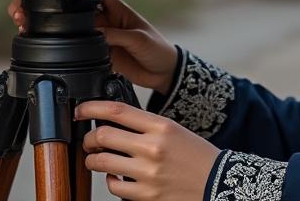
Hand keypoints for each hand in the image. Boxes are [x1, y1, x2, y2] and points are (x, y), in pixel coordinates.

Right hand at [8, 0, 179, 92]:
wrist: (163, 73)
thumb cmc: (157, 49)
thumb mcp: (139, 38)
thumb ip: (117, 35)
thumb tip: (95, 33)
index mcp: (115, 8)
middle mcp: (103, 19)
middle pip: (72, 9)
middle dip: (51, 9)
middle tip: (28, 12)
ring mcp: (98, 36)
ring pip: (70, 29)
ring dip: (52, 28)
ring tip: (29, 26)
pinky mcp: (97, 54)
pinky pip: (76, 49)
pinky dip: (62, 48)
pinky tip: (46, 48)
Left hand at [76, 100, 218, 200]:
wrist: (218, 183)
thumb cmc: (196, 156)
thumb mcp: (174, 131)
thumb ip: (145, 126)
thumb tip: (112, 124)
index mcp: (161, 126)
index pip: (117, 111)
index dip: (92, 108)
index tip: (81, 110)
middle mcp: (153, 148)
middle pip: (103, 135)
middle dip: (89, 138)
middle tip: (89, 141)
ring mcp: (148, 173)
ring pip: (102, 162)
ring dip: (93, 160)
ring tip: (97, 159)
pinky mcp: (145, 195)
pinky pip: (113, 186)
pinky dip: (110, 181)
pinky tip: (117, 177)